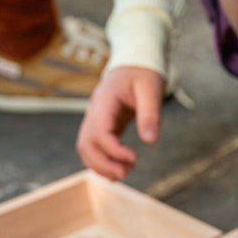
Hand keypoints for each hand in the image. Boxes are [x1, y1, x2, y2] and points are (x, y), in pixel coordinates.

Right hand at [76, 66, 164, 180]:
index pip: (100, 131)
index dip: (114, 149)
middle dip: (103, 163)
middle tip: (126, 173)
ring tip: (124, 173)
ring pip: (86, 148)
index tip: (134, 158)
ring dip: (101, 165)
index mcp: (105, 101)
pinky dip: (103, 161)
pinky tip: (120, 169)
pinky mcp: (103, 125)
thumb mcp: (151, 89)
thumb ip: (150, 114)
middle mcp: (94, 111)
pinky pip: (95, 147)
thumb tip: (150, 141)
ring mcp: (96, 119)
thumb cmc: (143, 73)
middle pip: (86, 143)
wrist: (134, 63)